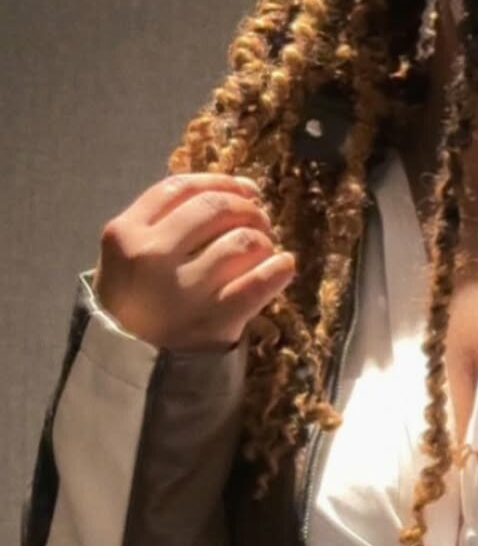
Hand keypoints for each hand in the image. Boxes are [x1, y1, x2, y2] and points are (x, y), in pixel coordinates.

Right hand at [92, 173, 296, 351]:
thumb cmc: (135, 300)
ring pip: (242, 241)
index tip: (244, 189)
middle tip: (259, 220)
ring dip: (263, 239)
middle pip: (215, 207)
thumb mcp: (127, 253)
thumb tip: (238, 190)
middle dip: (247, 208)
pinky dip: (278, 269)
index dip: (221, 181)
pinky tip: (283, 266)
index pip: (181, 187)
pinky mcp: (214, 319)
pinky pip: (259, 283)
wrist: (129, 364)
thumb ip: (165, 219)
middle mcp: (152, 256)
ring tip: (264, 248)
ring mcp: (183, 290)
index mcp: (126, 232)